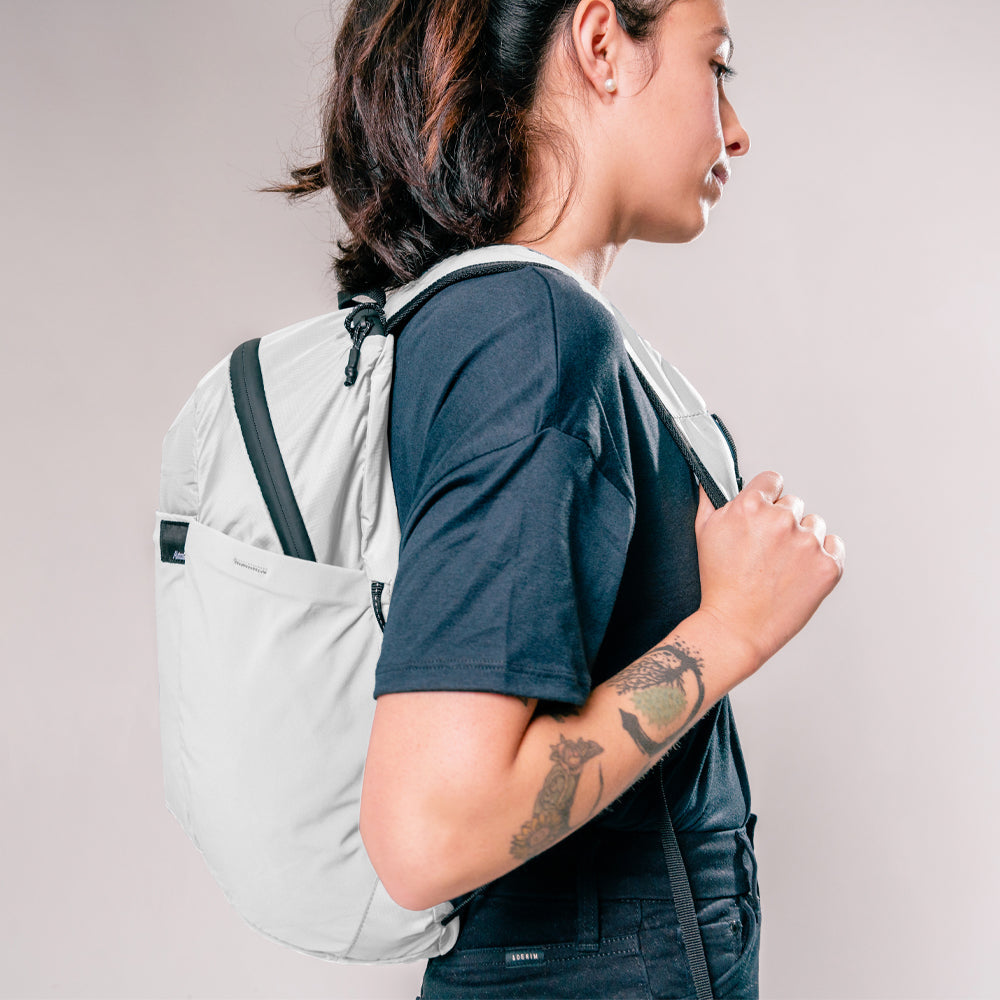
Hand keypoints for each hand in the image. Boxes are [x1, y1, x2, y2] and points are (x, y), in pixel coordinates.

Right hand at [694, 471, 845, 668]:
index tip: (764, 513)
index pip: (772, 480)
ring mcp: (808, 543)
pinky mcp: (828, 566)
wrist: (735, 627)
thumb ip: (711, 499)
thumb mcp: (704, 533)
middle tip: (766, 551)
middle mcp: (782, 520)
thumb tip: (712, 480)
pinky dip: (823, 556)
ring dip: (802, 539)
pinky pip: (834, 545)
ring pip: (815, 524)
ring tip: (782, 565)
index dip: (766, 497)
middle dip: (781, 522)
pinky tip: (801, 571)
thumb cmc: (718, 584)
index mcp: (751, 506)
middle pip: (793, 503)